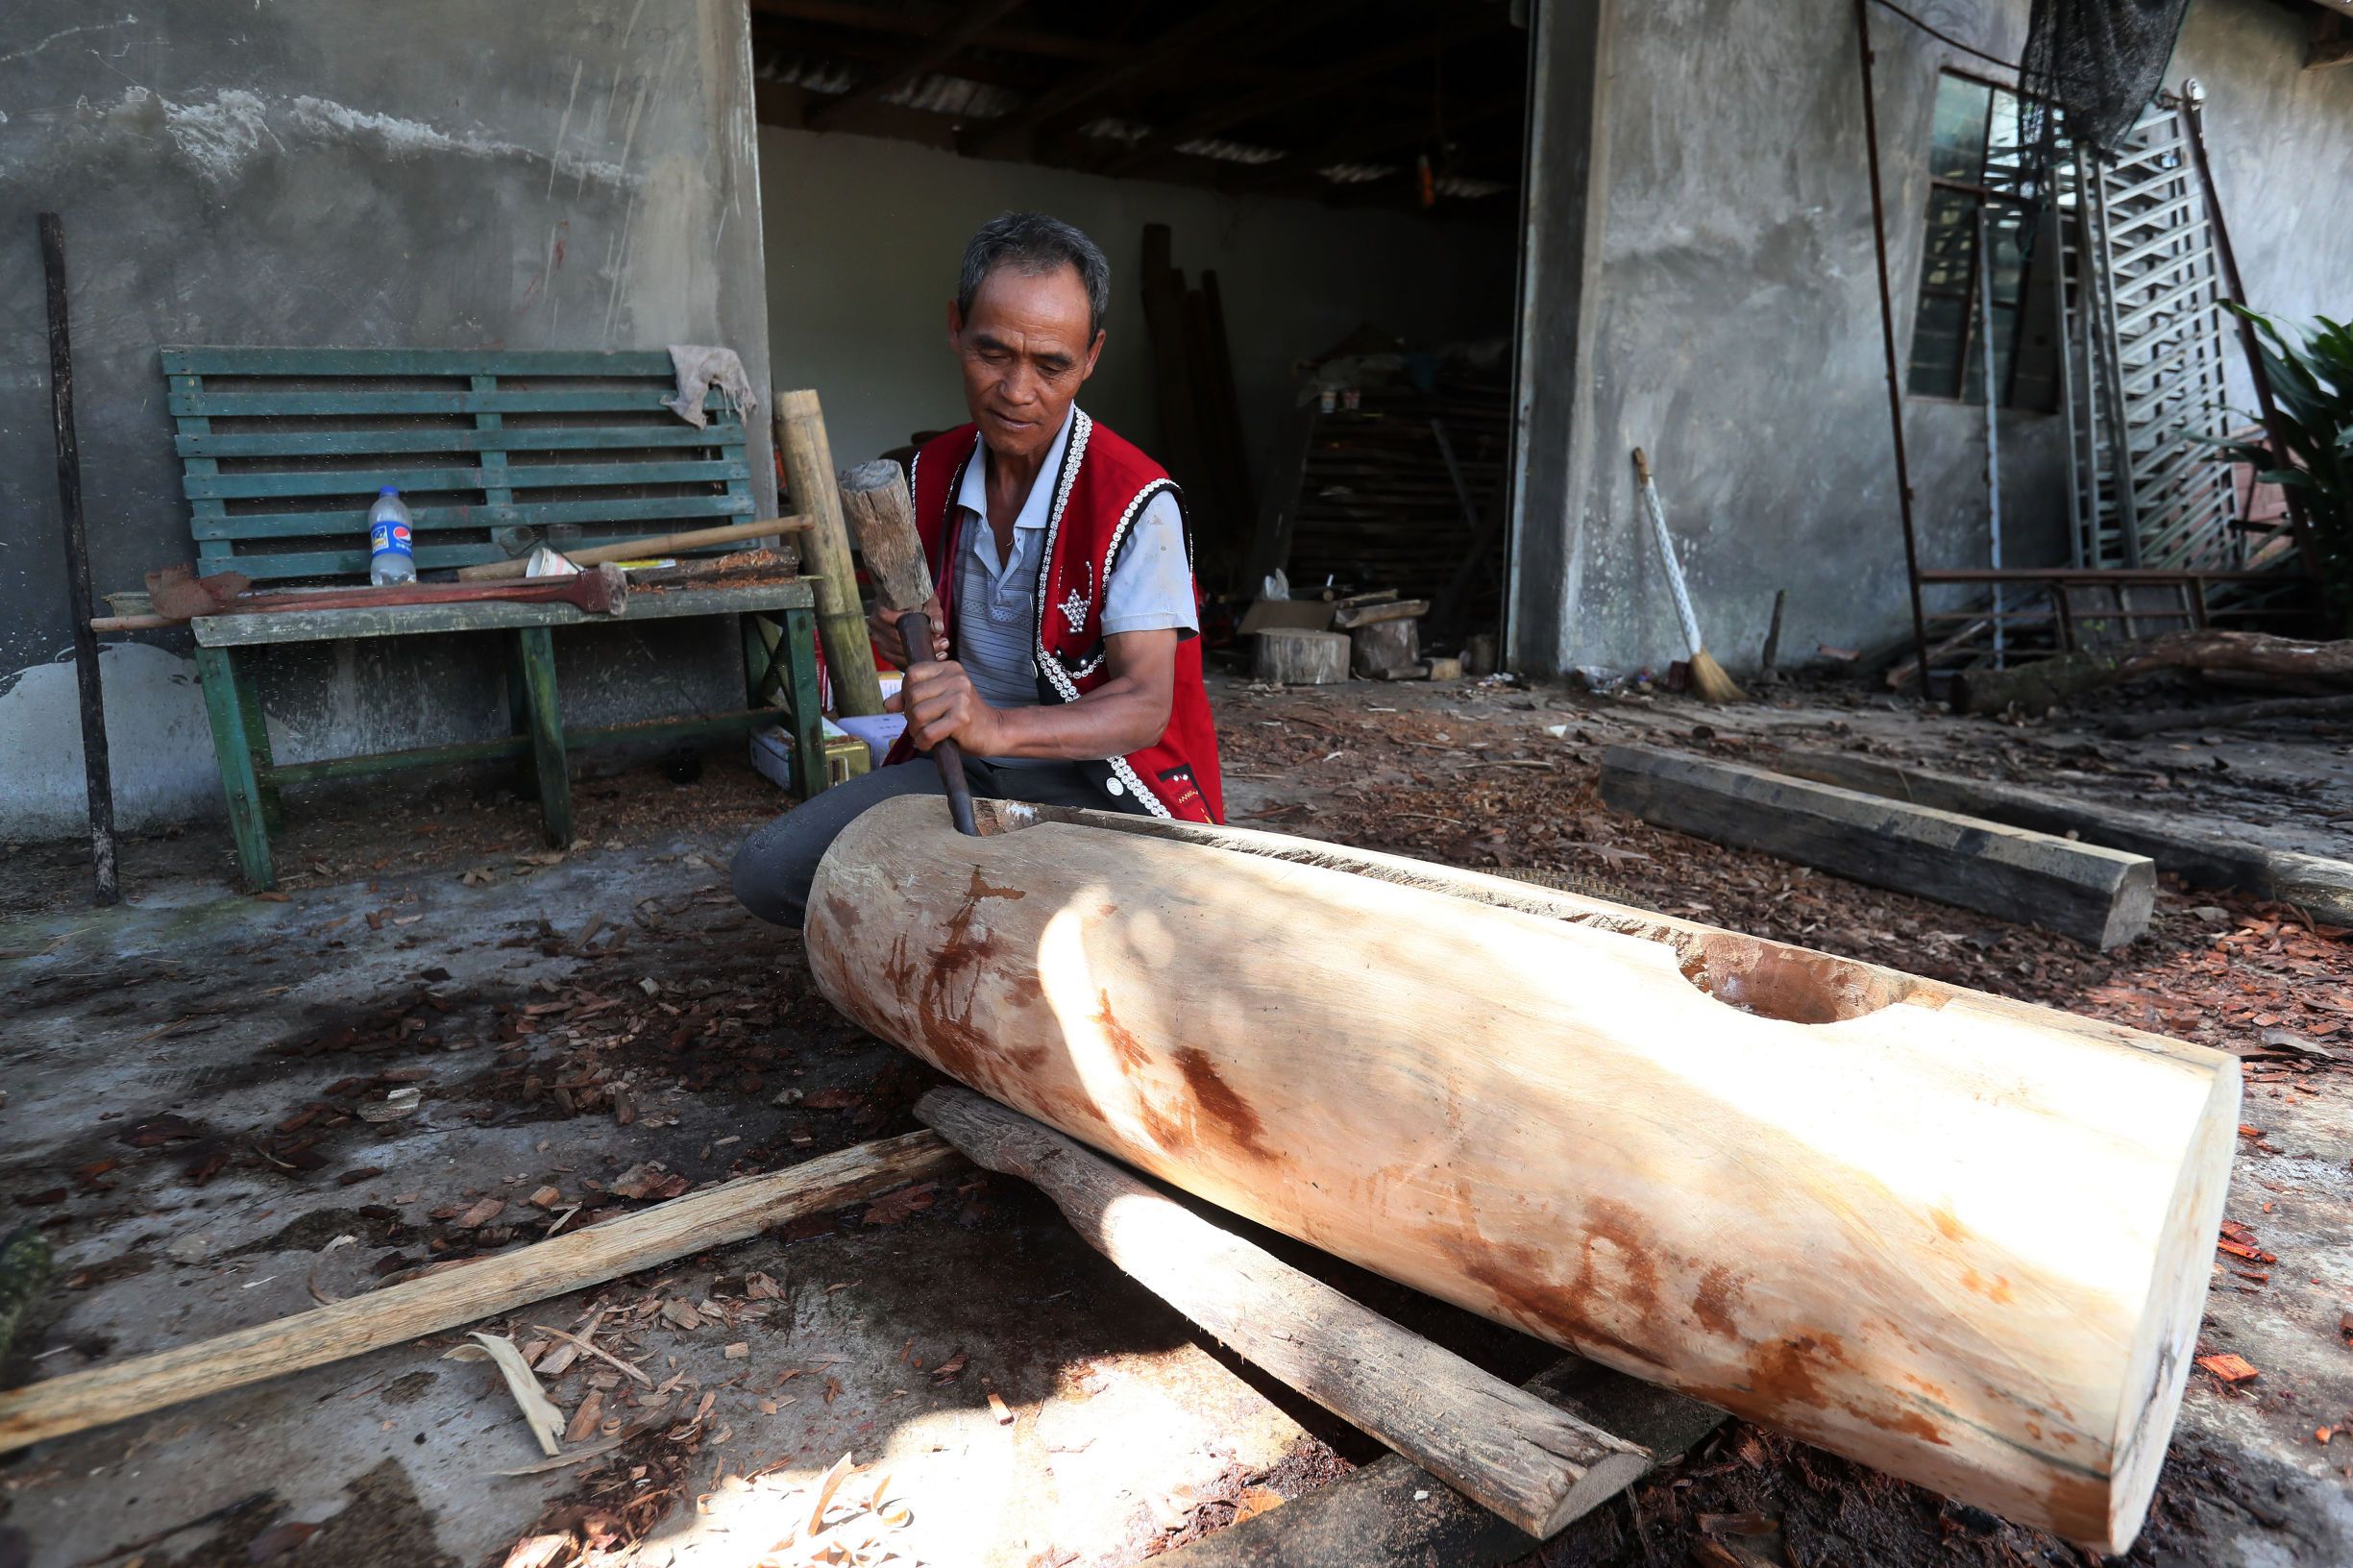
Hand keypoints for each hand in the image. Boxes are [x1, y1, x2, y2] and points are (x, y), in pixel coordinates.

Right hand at [867, 595, 948, 668]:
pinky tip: (930, 659)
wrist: (907, 604)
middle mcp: (876, 625)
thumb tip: (938, 627)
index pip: (893, 622)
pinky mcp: (884, 651)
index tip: (935, 635)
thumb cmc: (916, 600)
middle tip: (943, 644)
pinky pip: (897, 662)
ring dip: (919, 656)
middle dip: (921, 646)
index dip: (914, 631)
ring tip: (941, 652)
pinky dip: (913, 662)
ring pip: (897, 654)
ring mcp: (878, 640)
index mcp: (882, 609)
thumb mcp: (928, 601)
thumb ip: (933, 613)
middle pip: (897, 641)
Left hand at [889, 658, 1004, 754]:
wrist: (993, 731)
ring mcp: (960, 697)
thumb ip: (911, 698)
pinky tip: (931, 743)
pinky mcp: (961, 718)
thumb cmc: (962, 716)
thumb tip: (888, 704)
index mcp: (949, 668)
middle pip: (912, 695)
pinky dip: (924, 742)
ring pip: (916, 714)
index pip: (912, 674)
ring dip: (916, 730)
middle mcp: (956, 679)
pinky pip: (927, 733)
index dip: (906, 693)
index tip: (916, 706)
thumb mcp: (937, 701)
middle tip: (922, 724)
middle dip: (910, 715)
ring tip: (927, 733)